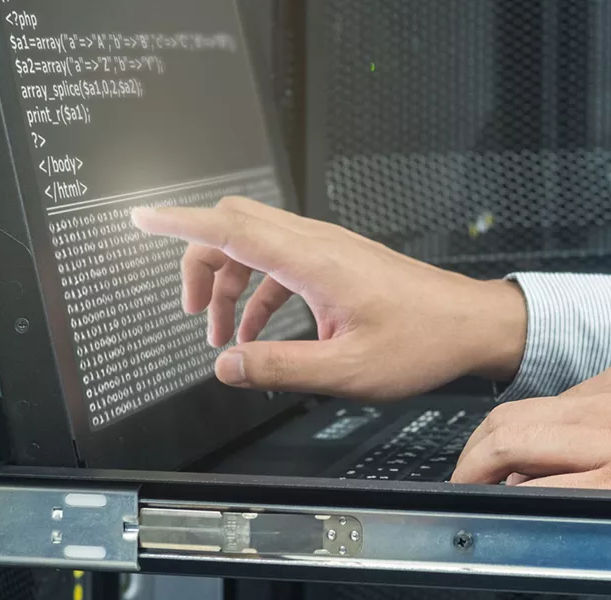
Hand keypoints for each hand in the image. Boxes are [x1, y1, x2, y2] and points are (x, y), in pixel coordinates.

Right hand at [131, 197, 526, 400]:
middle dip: (200, 264)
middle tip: (193, 312)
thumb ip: (278, 368)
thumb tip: (224, 366)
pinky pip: (279, 265)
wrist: (470, 326)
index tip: (139, 217)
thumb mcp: (345, 371)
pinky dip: (258, 294)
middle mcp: (315, 244)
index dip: (177, 221)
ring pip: (255, 246)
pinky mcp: (336, 263)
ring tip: (223, 339)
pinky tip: (260, 337)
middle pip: (233, 228)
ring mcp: (326, 250)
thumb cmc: (421, 342)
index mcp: (311, 261)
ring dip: (230, 285)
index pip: (229, 228)